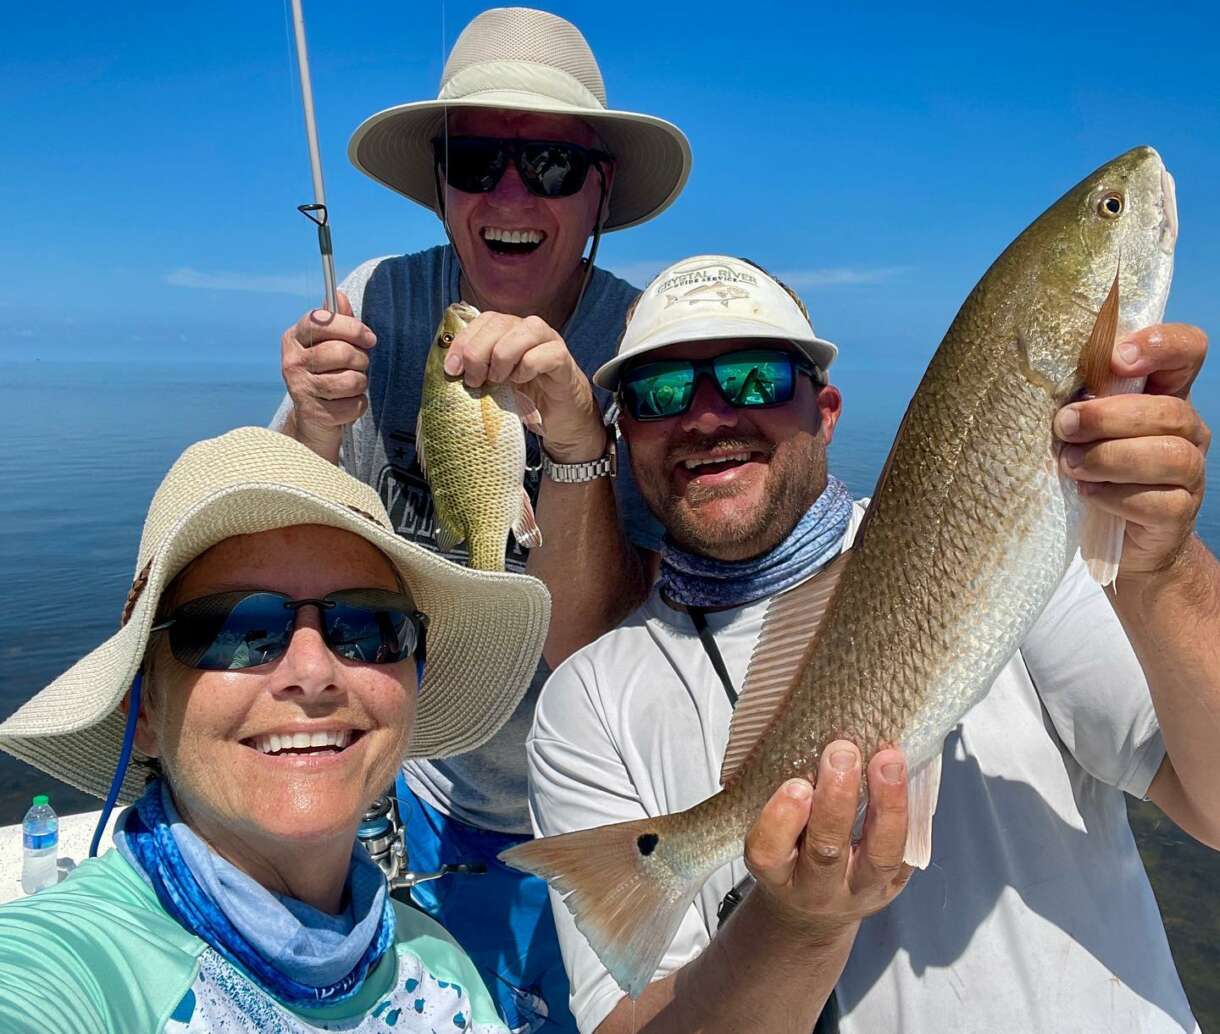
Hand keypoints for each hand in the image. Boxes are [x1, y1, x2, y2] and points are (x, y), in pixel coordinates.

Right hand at [281, 291, 376, 450]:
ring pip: (350, 380)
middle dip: (361, 360)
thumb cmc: (328, 373)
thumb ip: (338, 320)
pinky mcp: (312, 413)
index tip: (369, 338)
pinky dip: (358, 405)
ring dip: (361, 383)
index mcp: (294, 337)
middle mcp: (292, 361)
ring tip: (353, 384)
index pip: (323, 321)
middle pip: (341, 352)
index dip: (352, 328)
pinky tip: (347, 403)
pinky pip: (353, 405)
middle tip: (360, 366)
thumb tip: (339, 295)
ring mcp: (299, 388)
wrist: (313, 417)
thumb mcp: (332, 342)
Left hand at [445, 311, 605, 462]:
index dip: (463, 341)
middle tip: (475, 380)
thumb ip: (476, 370)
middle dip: (478, 352)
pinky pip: (543, 354)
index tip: (452, 369)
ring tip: (499, 381)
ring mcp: (549, 340)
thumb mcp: (494, 383)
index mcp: (509, 330)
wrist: (560, 419)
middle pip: (499, 323)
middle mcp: (528, 328)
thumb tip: (450, 370)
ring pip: (523, 332)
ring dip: (503, 358)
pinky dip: (527, 369)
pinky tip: (522, 382)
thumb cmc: (525, 399)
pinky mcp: (563, 359)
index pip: (483, 320)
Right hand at [744, 740, 910, 934]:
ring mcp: (860, 890)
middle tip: (842, 753)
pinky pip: (908, 850)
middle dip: (837, 799)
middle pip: (826, 851)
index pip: (769, 851)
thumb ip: (785, 803)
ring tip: (888, 761)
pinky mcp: (894, 884)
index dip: (783, 819)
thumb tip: (814, 743)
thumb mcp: (774, 837)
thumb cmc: (791, 856)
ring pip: (879, 856)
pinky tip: (908, 774)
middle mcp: (817, 888)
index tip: (796, 785)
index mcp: (777, 873)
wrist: (814, 908)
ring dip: (887, 804)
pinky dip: (910, 810)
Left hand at [1055, 323, 1210, 577]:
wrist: (1116, 540)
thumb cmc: (1091, 469)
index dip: (1160, 345)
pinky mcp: (1179, 514)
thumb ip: (1081, 400)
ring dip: (1110, 458)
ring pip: (1170, 455)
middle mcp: (1186, 430)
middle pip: (1169, 410)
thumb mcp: (1083, 429)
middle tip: (1064, 427)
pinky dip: (1115, 496)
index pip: (1187, 351)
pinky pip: (1159, 502)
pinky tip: (1087, 494)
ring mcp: (1190, 473)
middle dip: (1108, 417)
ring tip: (1070, 465)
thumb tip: (1046, 381)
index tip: (1115, 359)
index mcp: (1164, 396)